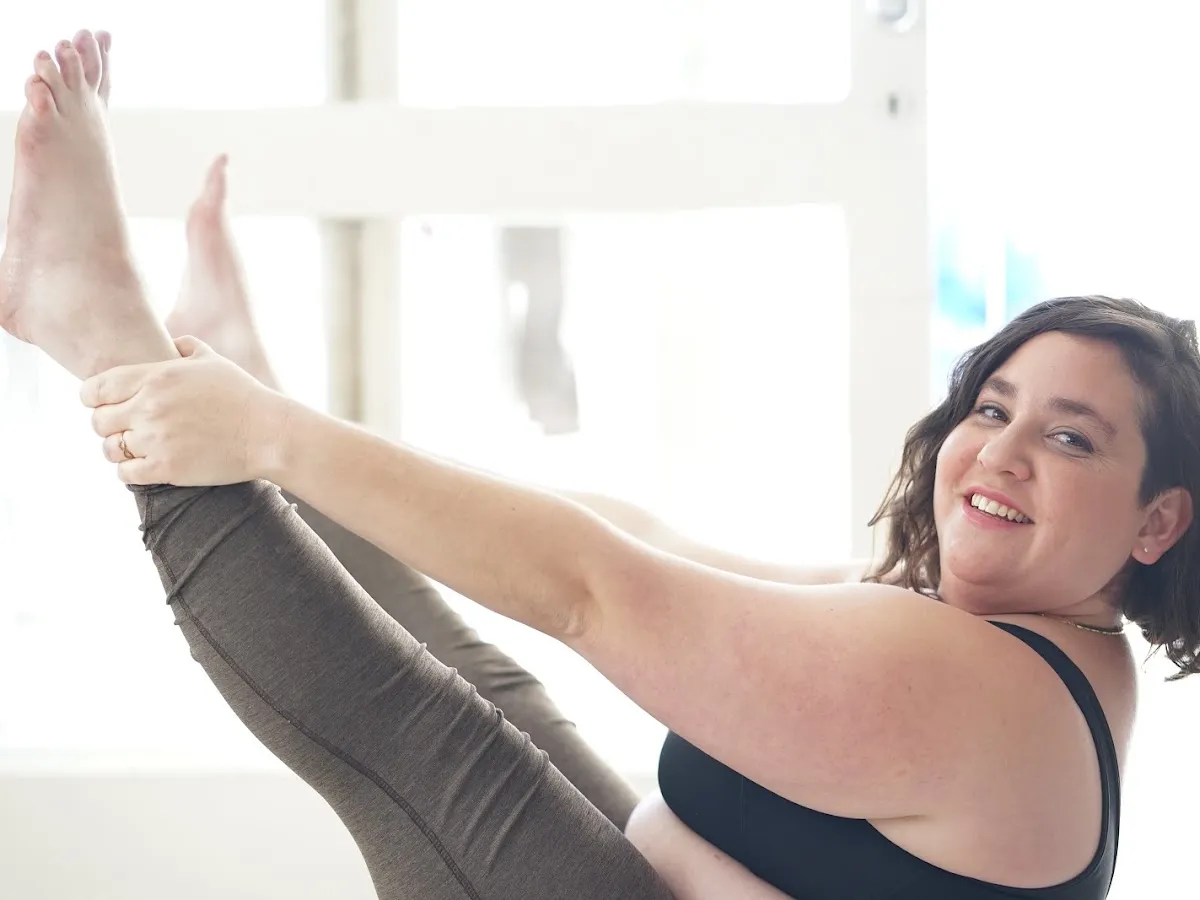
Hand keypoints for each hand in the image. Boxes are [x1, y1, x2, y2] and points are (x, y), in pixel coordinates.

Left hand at [80, 336, 288, 485]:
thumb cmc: (242, 395)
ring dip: (119, 448)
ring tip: (136, 447)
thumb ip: (186, 346)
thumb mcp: (213, 360)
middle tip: (126, 427)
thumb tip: (172, 343)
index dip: (93, 397)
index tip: (104, 403)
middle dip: (109, 424)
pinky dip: (131, 470)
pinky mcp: (166, 468)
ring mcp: (156, 440)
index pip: (95, 389)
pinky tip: (146, 464)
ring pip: (110, 448)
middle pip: (98, 421)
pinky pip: (125, 473)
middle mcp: (149, 408)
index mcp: (155, 378)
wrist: (267, 433)